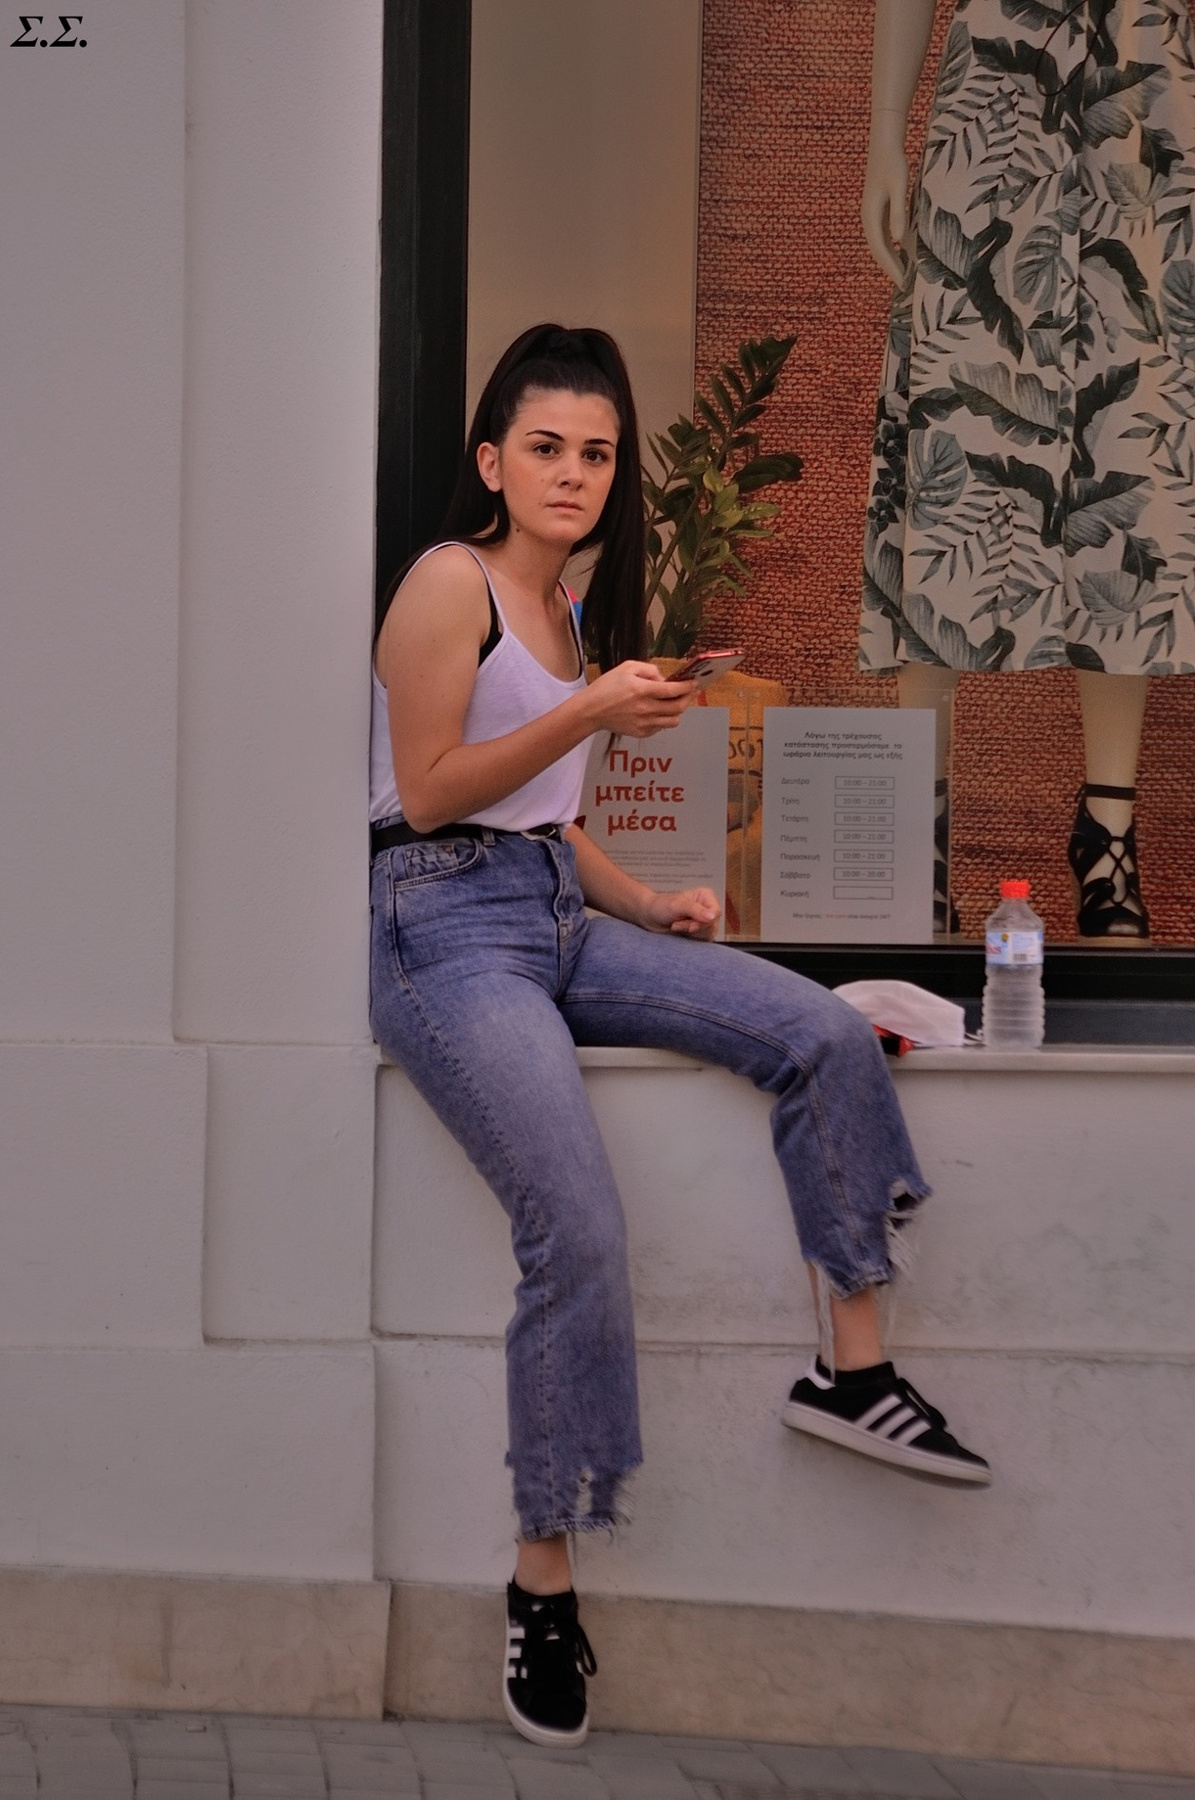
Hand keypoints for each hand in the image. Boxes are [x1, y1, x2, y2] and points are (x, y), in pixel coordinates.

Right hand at [584, 661, 695, 737]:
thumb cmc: (607, 687)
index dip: (688, 686)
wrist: (591, 710)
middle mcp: (646, 708)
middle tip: (690, 692)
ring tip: (675, 703)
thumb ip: (649, 670)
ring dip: (678, 711)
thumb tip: (664, 679)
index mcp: (642, 690)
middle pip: (679, 707)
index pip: (674, 690)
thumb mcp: (627, 667)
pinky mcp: (641, 733)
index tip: (693, 683)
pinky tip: (658, 711)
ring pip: (674, 721)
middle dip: (688, 698)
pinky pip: (661, 727)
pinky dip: (664, 719)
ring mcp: (644, 723)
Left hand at [642, 887, 721, 939]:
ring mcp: (704, 920)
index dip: (703, 922)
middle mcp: (708, 907)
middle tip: (676, 924)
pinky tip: (679, 932)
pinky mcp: (700, 931)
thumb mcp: (676, 906)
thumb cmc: (660, 907)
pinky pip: (703, 940)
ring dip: (690, 934)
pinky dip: (690, 939)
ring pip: (708, 934)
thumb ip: (695, 910)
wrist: (649, 917)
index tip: (689, 926)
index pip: (716, 913)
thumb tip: (712, 916)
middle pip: (712, 925)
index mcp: (706, 896)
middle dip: (693, 928)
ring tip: (676, 926)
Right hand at [861, 137, 910, 286]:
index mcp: (870, 215)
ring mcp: (871, 215)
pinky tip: (901, 254)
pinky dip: (891, 248)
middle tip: (904, 286)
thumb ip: (898, 213)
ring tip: (903, 275)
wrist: (884, 144)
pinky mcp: (877, 210)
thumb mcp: (899, 186)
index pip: (881, 249)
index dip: (892, 267)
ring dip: (889, 260)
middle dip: (890, 269)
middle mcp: (868, 218)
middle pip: (878, 251)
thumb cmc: (894, 162)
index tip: (903, 282)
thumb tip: (898, 240)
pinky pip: (882, 236)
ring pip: (879, 245)